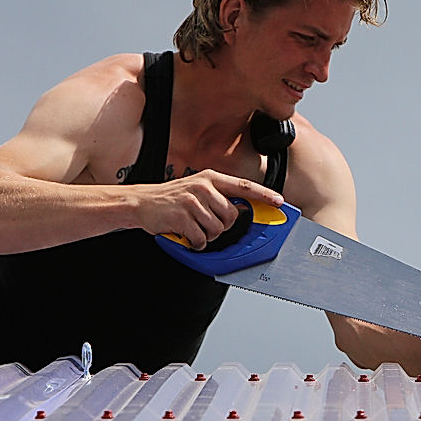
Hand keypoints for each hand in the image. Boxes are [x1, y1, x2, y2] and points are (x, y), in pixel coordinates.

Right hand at [134, 169, 282, 248]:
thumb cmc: (172, 198)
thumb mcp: (197, 188)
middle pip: (232, 216)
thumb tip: (242, 211)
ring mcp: (192, 202)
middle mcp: (204, 187)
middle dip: (222, 226)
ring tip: (192, 226)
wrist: (141, 202)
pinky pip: (201, 239)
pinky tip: (185, 233)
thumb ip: (219, 196)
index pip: (244, 187)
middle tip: (205, 223)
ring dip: (206, 235)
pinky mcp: (182, 217)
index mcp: (210, 178)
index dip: (264, 195)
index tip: (279, 202)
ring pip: (217, 230)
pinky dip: (195, 242)